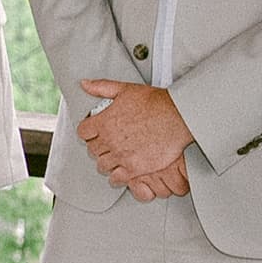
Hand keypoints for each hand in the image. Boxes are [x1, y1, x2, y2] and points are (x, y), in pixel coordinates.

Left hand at [79, 81, 195, 198]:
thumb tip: (85, 84)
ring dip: (106, 161)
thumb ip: (102, 87)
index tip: (94, 132)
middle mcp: (109, 140)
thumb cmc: (156, 103)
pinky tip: (122, 170)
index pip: (83, 132)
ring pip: (102, 165)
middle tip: (107, 144)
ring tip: (114, 157)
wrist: (178, 117)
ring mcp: (121, 156)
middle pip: (92, 149)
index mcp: (104, 121)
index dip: (88, 132)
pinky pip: (116, 178)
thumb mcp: (126, 89)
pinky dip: (116, 176)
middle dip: (98, 146)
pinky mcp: (134, 168)